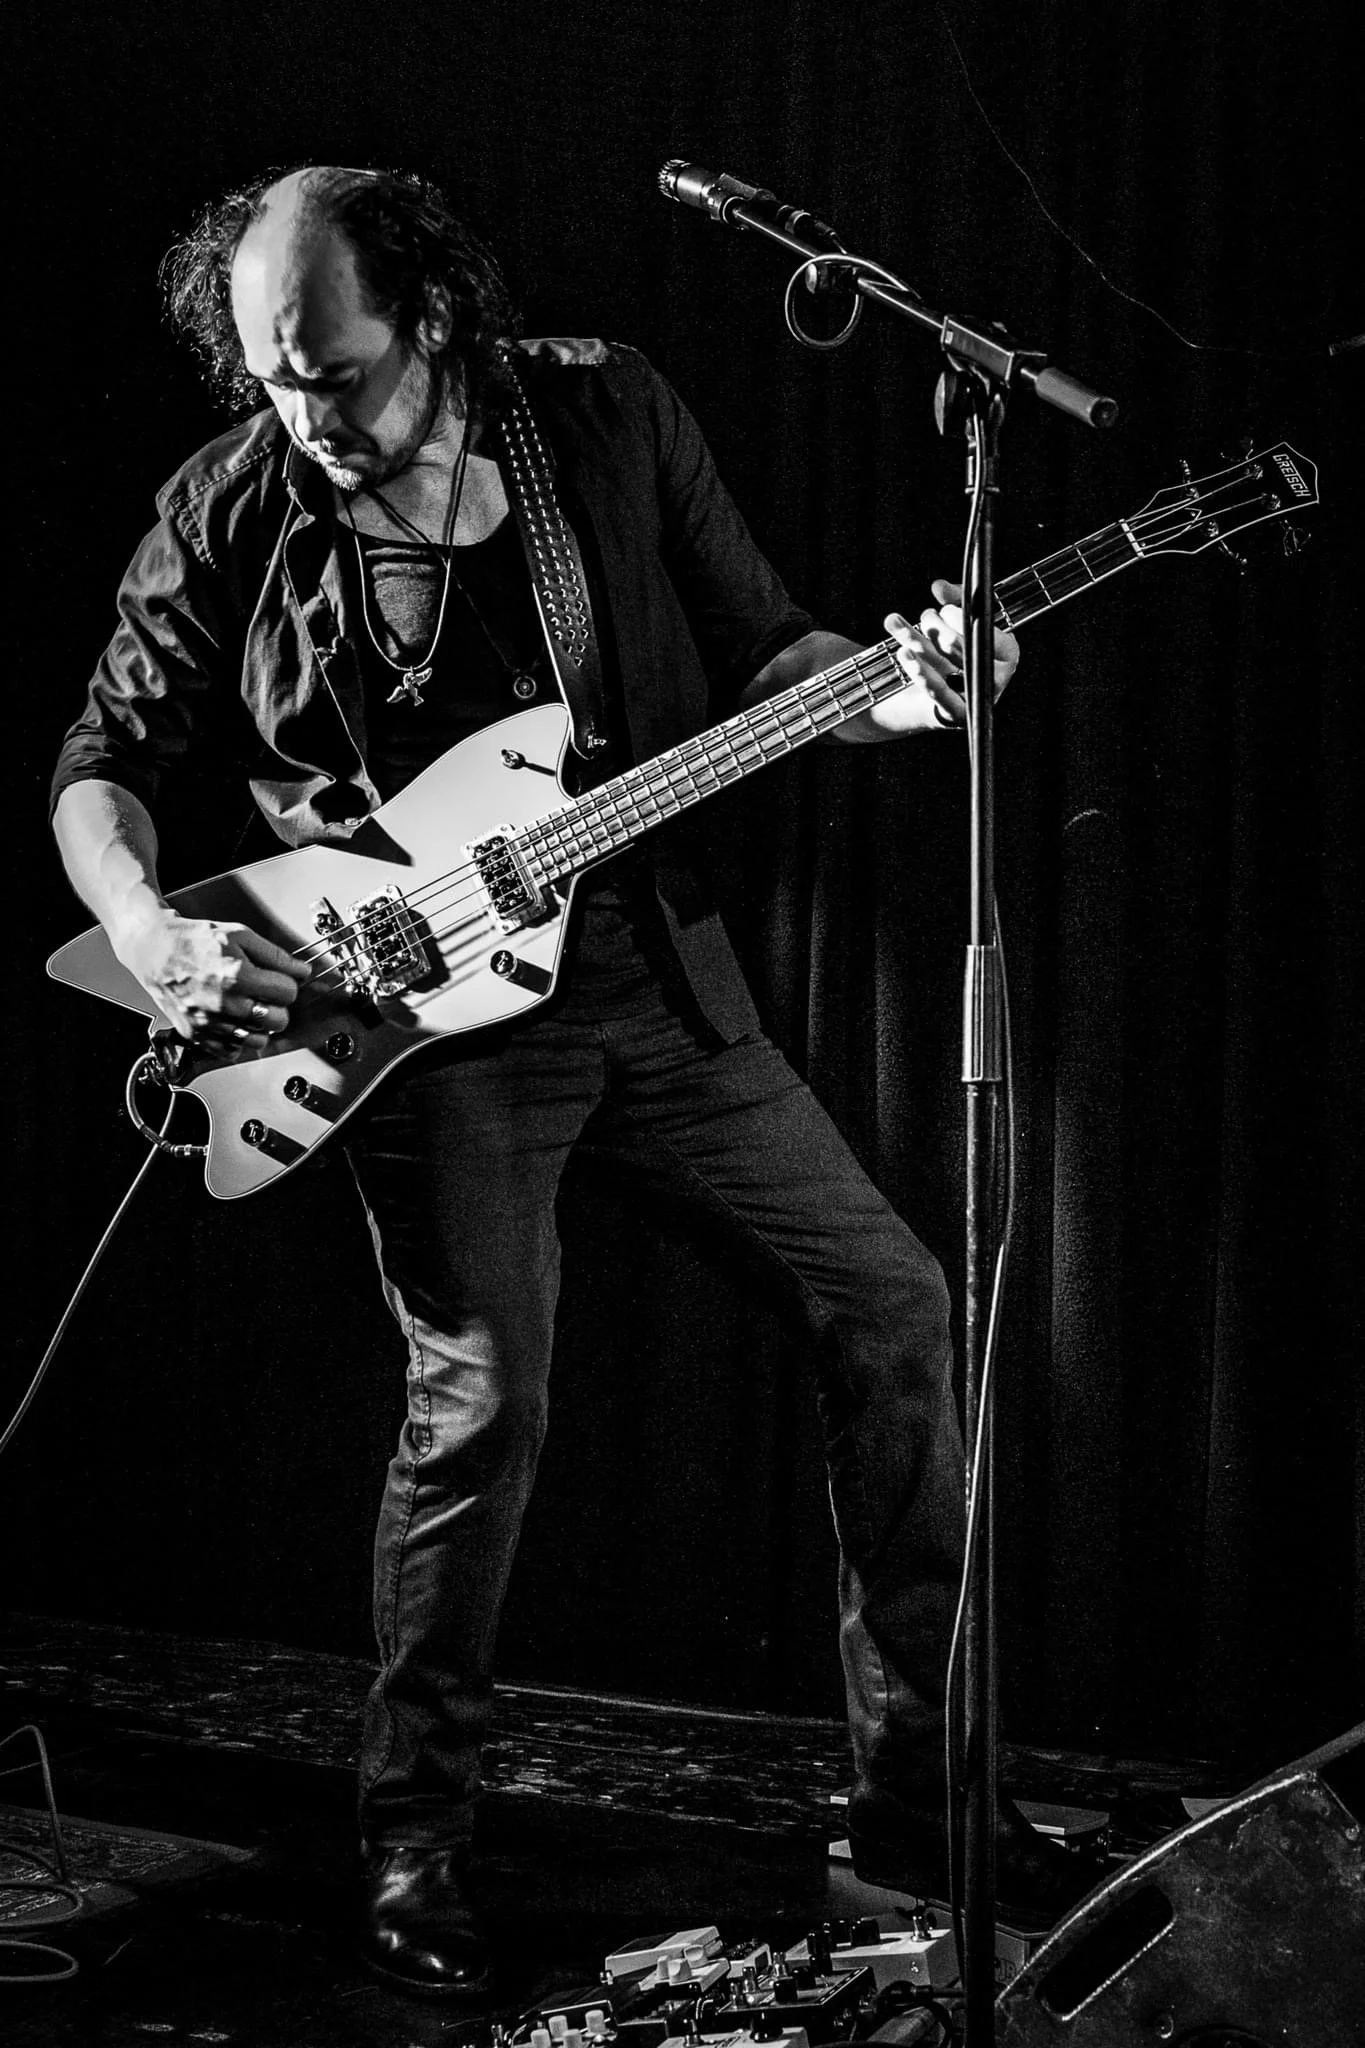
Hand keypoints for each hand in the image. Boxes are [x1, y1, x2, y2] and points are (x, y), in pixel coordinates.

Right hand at [114, 912, 310, 1052]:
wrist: (154, 949)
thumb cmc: (194, 940)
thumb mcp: (240, 935)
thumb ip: (275, 955)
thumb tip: (302, 971)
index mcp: (237, 977)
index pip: (287, 993)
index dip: (287, 983)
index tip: (279, 979)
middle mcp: (224, 1004)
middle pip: (277, 1021)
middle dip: (277, 1006)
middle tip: (265, 995)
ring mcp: (209, 1023)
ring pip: (258, 1041)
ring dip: (259, 1026)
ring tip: (248, 1007)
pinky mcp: (196, 1035)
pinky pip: (232, 1051)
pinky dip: (236, 1039)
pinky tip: (231, 1019)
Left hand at [882, 578, 1019, 731]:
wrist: (926, 697)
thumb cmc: (947, 656)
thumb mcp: (952, 623)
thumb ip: (951, 601)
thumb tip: (939, 587)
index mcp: (1005, 650)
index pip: (985, 629)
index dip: (962, 618)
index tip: (945, 609)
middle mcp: (998, 676)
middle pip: (967, 648)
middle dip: (940, 628)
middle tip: (926, 618)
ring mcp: (978, 696)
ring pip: (948, 666)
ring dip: (921, 643)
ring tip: (899, 626)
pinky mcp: (957, 713)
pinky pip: (939, 692)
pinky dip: (920, 672)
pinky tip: (905, 653)